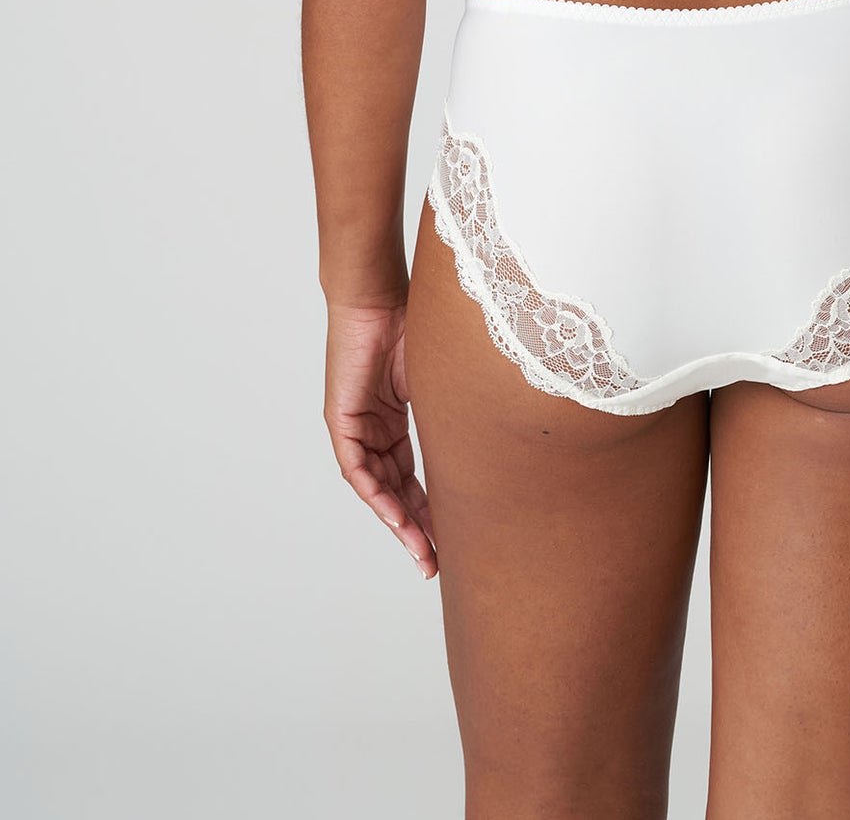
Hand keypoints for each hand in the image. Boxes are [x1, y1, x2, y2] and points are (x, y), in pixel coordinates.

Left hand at [324, 296, 436, 578]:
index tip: (453, 538)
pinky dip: (379, 497)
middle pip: (397, 491)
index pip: (415, 477)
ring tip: (424, 552)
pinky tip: (399, 519)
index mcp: (397, 421)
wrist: (379, 296)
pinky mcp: (343, 423)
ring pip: (378, 489)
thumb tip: (496, 431)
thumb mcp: (441, 379)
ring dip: (400, 522)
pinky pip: (359, 471)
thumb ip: (453, 411)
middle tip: (439, 562)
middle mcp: (375, 430)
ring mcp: (357, 429)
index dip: (433, 509)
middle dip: (418, 529)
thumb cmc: (414, 323)